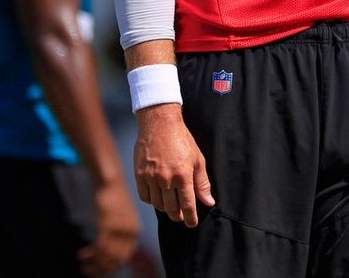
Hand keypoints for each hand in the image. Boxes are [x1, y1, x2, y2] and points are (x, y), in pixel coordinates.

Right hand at [77, 179, 140, 275]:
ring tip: (83, 266)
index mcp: (134, 233)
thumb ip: (121, 236)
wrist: (111, 182)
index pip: (124, 258)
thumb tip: (114, 256)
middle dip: (100, 269)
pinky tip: (81, 254)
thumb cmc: (115, 202)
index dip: (110, 268)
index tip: (98, 270)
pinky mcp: (107, 223)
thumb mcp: (122, 220)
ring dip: (93, 264)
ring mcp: (118, 228)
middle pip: (115, 260)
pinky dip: (90, 254)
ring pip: (106, 256)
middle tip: (87, 271)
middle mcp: (129, 232)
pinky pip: (100, 246)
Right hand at [133, 104, 214, 226]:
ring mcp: (151, 177)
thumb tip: (209, 202)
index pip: (188, 205)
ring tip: (171, 204)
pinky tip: (158, 196)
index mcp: (183, 175)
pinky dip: (152, 200)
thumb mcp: (197, 159)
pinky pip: (145, 196)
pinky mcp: (140, 175)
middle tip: (181, 216)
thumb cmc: (182, 140)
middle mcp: (166, 179)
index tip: (192, 224)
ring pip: (158, 204)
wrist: (159, 124)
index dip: (190, 218)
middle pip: (172, 209)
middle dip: (178, 216)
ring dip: (165, 208)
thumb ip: (202, 183)